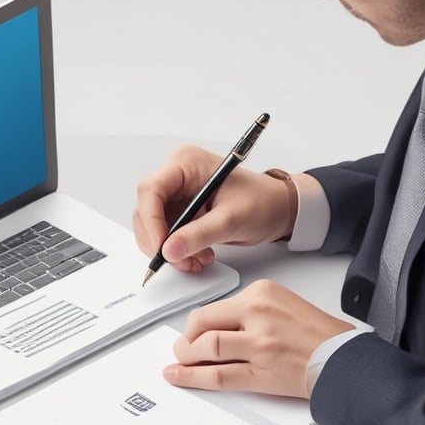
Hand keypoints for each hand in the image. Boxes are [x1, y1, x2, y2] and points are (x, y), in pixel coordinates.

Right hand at [132, 145, 295, 273]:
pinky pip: (165, 234)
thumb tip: (169, 250)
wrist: (278, 209)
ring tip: (194, 260)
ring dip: (168, 249)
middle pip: (146, 211)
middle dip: (160, 241)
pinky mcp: (180, 212)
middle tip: (179, 260)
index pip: (150, 190)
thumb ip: (198, 234)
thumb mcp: (231, 219)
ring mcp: (176, 195)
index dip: (151, 220)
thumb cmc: (262, 202)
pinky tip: (195, 256)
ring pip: (152, 226)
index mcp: (186, 164)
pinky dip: (176, 250)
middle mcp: (176, 176)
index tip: (162, 246)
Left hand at [163, 280, 354, 397]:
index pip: (213, 307)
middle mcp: (259, 314)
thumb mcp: (281, 304)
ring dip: (186, 358)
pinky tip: (178, 376)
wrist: (344, 359)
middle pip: (203, 324)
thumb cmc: (317, 335)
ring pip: (207, 348)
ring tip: (181, 363)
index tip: (191, 333)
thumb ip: (248, 311)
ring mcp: (260, 344)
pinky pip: (218, 375)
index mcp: (262, 293)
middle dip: (185, 340)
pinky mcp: (261, 372)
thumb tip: (213, 326)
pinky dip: (191, 377)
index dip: (195, 325)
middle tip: (182, 349)